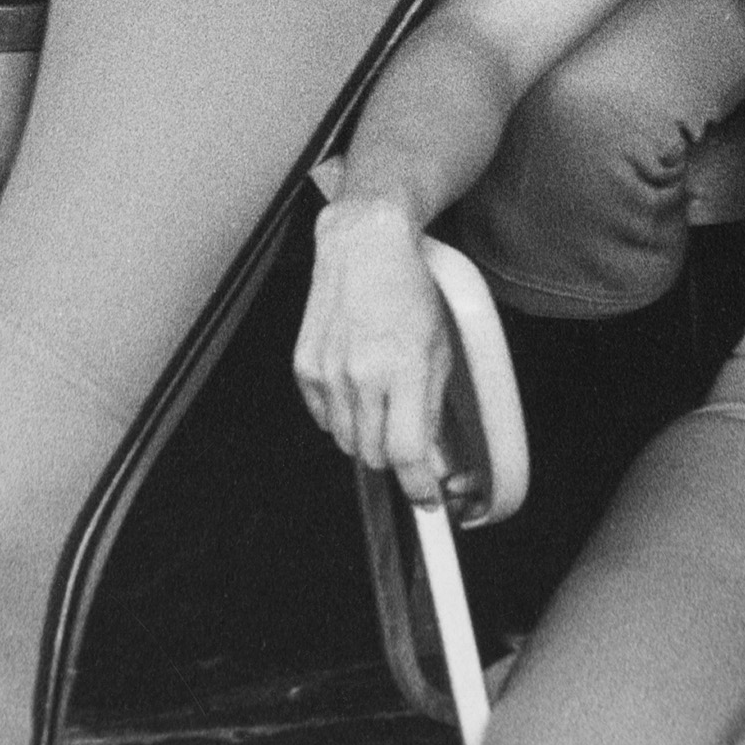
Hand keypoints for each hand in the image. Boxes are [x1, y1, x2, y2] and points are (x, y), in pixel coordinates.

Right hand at [293, 199, 452, 503]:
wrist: (364, 246)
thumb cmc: (408, 290)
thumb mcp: (439, 347)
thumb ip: (432, 407)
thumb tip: (429, 459)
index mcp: (404, 368)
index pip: (407, 454)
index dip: (418, 486)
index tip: (426, 498)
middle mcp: (363, 374)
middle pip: (375, 455)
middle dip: (394, 455)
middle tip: (403, 433)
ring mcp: (329, 371)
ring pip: (346, 442)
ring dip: (366, 434)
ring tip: (379, 397)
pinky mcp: (305, 366)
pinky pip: (322, 418)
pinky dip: (339, 415)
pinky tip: (354, 383)